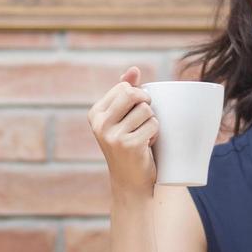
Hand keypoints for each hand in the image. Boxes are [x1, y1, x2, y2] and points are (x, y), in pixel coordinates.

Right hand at [88, 66, 156, 196]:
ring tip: (143, 136)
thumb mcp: (122, 118)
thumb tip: (134, 69)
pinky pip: (153, 125)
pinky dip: (155, 134)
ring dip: (151, 122)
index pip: (124, 88)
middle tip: (145, 119)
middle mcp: (100, 124)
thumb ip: (126, 92)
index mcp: (95, 114)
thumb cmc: (128, 145)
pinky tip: (146, 146)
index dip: (137, 97)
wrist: (130, 182)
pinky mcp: (129, 145)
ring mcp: (113, 135)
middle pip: (134, 94)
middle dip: (146, 103)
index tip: (133, 115)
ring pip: (146, 110)